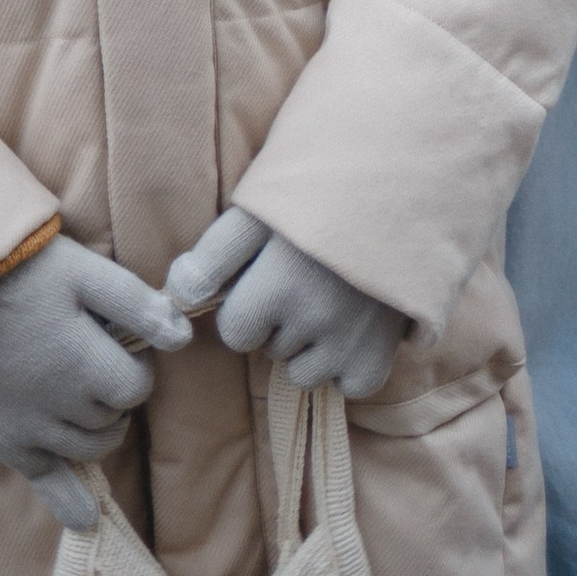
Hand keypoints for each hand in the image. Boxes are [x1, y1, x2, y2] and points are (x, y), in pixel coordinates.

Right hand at [0, 234, 190, 533]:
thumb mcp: (84, 271)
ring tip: (83, 395)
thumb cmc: (22, 272)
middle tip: (92, 357)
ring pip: (90, 449)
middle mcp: (61, 406)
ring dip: (98, 428)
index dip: (135, 364)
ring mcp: (32, 428)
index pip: (137, 387)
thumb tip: (182, 337)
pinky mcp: (5, 439)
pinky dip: (68, 502)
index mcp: (85, 363)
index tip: (117, 339)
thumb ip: (136, 304)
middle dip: (114, 392)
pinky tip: (86, 517)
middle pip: (114, 417)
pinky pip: (46, 482)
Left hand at [164, 206, 406, 400]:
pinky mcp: (379, 359)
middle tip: (304, 278)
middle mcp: (312, 323)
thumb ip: (213, 255)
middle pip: (270, 350)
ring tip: (329, 297)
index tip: (264, 278)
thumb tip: (176, 296)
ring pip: (304, 373)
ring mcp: (348, 345)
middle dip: (278, 321)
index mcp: (276, 285)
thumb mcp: (258, 210)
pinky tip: (353, 324)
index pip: (234, 333)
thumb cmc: (318, 195)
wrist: (399, 189)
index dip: (244, 305)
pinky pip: (346, 386)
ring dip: (309, 345)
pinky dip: (347, 364)